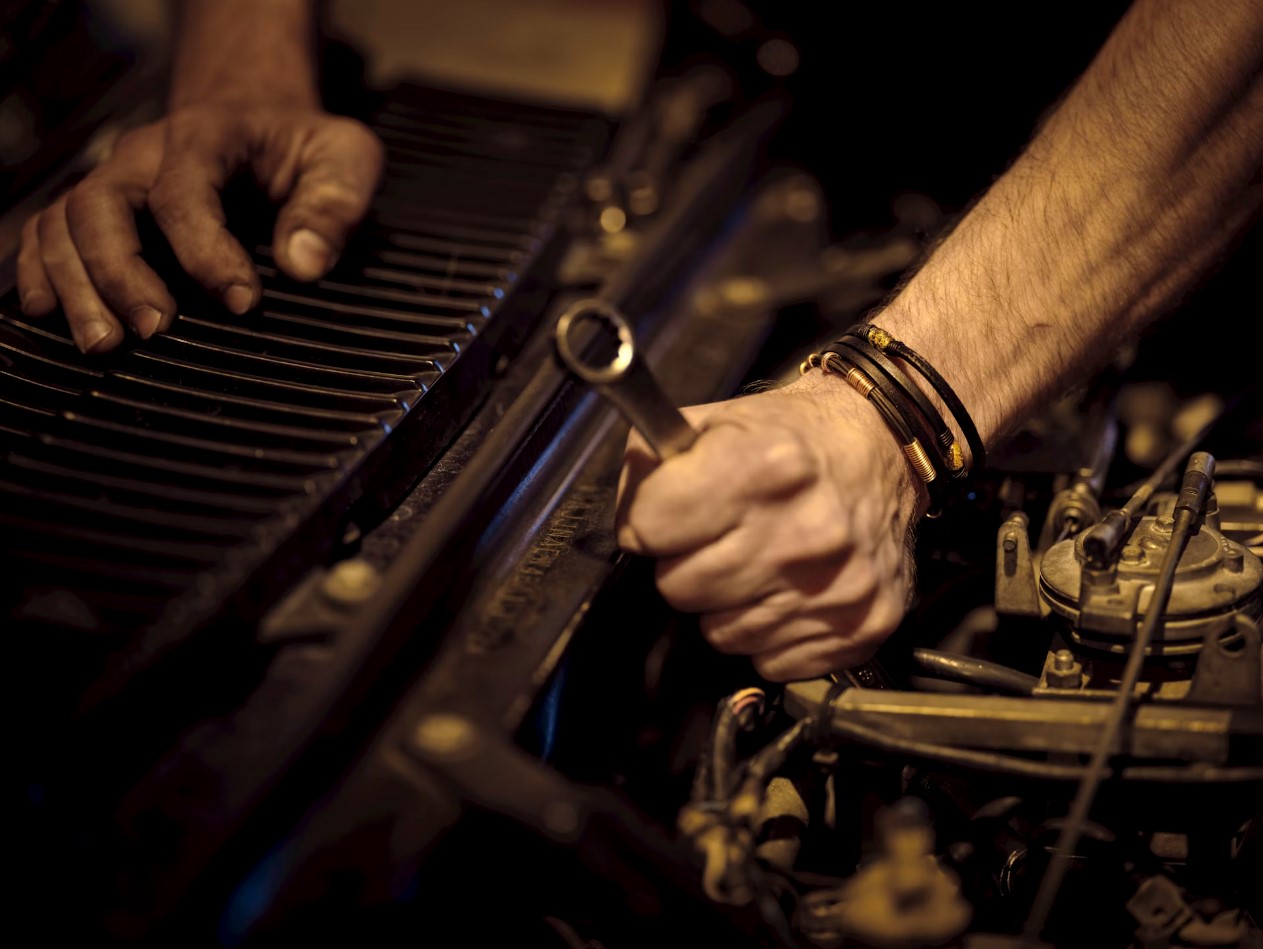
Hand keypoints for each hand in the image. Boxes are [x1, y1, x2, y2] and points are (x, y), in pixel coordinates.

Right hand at [16, 104, 384, 353]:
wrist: (258, 115)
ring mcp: (115, 180)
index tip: (243, 303)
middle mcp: (145, 155)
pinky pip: (46, 231)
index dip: (207, 251)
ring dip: (76, 285)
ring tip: (103, 343)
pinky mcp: (100, 207)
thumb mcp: (345, 158)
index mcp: (207, 135)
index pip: (186, 191)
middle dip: (121, 273)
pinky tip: (49, 313)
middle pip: (102, 205)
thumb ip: (334, 207)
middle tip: (154, 330)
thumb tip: (304, 265)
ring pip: (63, 222)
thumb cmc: (302, 146)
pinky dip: (41, 270)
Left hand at [615, 372, 925, 681]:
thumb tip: (629, 526)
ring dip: (727, 604)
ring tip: (757, 561)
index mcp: (765, 467)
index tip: (670, 514)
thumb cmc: (793, 438)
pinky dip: (771, 633)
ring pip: (721, 635)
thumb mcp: (716, 420)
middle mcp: (806, 532)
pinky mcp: (862, 626)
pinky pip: (771, 660)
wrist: (885, 447)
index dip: (649, 520)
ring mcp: (838, 586)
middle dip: (686, 564)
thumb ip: (652, 463)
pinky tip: (789, 590)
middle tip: (719, 538)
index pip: (649, 527)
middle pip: (678, 588)